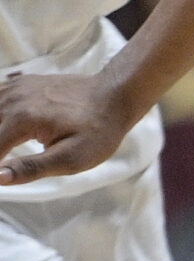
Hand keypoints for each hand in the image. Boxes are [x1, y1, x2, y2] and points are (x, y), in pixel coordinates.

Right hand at [0, 72, 134, 186]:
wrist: (114, 96)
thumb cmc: (98, 131)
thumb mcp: (72, 158)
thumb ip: (32, 168)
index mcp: (21, 120)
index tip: (2, 177)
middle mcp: (12, 100)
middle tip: (8, 160)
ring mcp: (16, 88)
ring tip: (7, 146)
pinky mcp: (22, 83)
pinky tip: (6, 122)